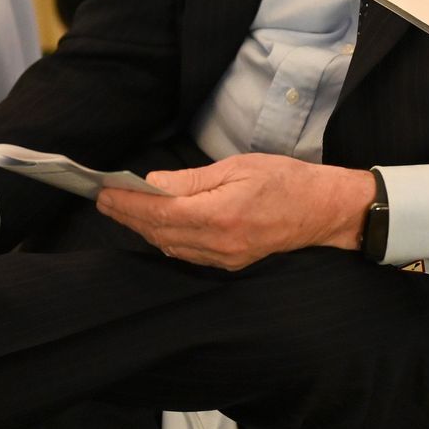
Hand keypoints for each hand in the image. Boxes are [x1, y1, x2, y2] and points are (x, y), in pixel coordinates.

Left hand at [96, 154, 375, 269]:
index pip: (160, 211)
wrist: (324, 209)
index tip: (104, 192)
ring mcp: (225, 257)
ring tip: (122, 210)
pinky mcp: (231, 262)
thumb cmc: (287, 180)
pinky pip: (187, 254)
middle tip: (103, 199)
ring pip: (170, 246)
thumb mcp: (239, 166)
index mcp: (220, 214)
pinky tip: (155, 226)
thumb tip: (154, 184)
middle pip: (159, 232)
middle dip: (128, 216)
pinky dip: (165, 239)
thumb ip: (192, 180)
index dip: (128, 203)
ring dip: (143, 229)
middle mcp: (219, 243)